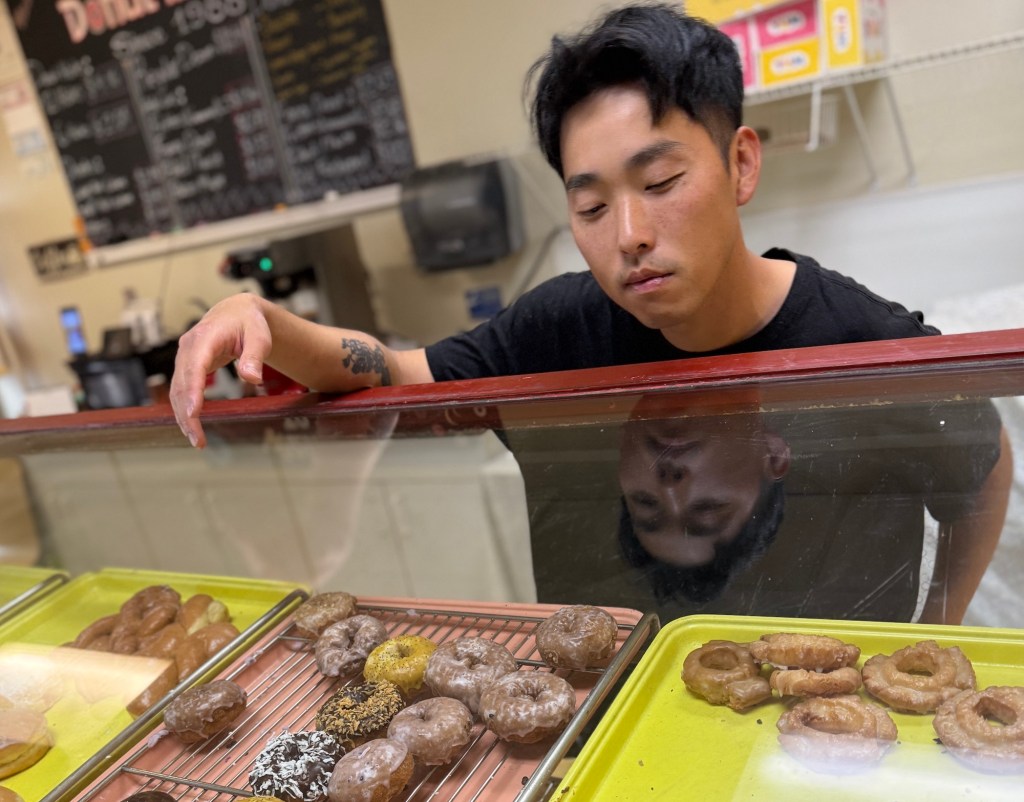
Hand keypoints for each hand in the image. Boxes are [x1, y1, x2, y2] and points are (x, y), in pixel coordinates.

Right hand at [170, 293, 270, 447]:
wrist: (237, 313)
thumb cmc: (249, 323)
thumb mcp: (259, 336)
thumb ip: (255, 356)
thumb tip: (252, 378)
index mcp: (205, 337)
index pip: (195, 367)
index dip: (192, 391)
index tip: (193, 413)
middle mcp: (188, 347)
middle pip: (182, 384)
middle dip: (186, 414)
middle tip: (197, 439)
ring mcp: (184, 357)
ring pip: (177, 391)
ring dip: (183, 416)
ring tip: (196, 440)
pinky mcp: (186, 367)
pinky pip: (181, 390)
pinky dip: (184, 409)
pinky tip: (192, 426)